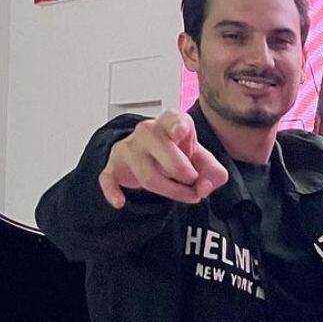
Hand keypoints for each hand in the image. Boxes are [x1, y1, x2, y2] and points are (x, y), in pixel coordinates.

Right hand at [98, 110, 227, 208]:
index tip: (180, 133)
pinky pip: (109, 179)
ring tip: (182, 193)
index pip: (173, 119)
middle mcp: (148, 131)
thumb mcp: (205, 162)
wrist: (159, 159)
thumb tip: (202, 189)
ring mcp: (128, 148)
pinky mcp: (114, 165)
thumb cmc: (183, 155)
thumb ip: (214, 174)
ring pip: (148, 177)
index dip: (178, 126)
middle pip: (168, 159)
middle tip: (193, 183)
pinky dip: (113, 192)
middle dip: (187, 178)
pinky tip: (120, 202)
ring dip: (171, 192)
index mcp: (172, 122)